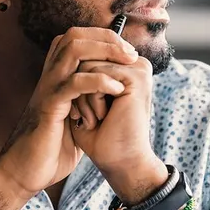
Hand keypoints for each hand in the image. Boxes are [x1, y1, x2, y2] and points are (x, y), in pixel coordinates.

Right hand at [0, 27, 138, 199]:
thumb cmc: (51, 147)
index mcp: (55, 78)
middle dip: (106, 38)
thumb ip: (87, 100)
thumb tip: (114, 91)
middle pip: (74, 36)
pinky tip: (116, 88)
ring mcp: (48, 88)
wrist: (25, 172)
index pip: (75, 38)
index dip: (102, 37)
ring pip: (73, 50)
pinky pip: (74, 83)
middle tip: (130, 53)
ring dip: (105, 51)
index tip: (127, 51)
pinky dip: (98, 80)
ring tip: (127, 62)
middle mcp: (49, 77)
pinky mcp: (49, 106)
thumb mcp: (74, 117)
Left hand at [71, 56, 167, 203]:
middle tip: (95, 117)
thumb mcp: (86, 96)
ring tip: (99, 118)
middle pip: (86, 58)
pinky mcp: (137, 78)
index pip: (87, 55)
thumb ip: (83, 70)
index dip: (77, 83)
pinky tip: (104, 117)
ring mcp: (139, 69)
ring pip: (87, 66)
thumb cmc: (99, 134)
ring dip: (84, 98)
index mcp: (126, 66)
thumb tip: (71, 47)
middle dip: (80, 90)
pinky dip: (92, 100)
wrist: (117, 162)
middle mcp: (135, 64)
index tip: (88, 109)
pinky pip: (97, 75)